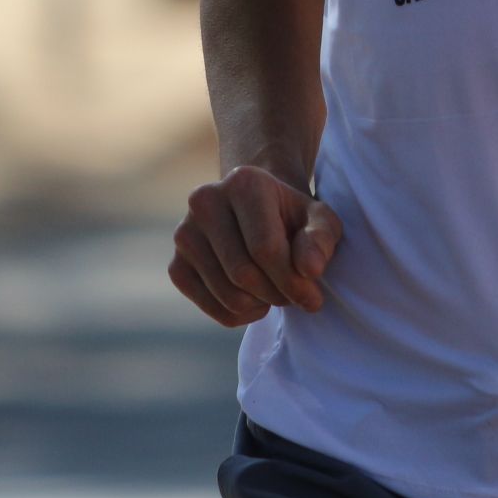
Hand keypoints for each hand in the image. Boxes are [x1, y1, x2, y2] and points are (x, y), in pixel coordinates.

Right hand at [169, 164, 342, 327]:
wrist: (257, 214)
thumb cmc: (293, 218)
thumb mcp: (319, 220)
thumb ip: (321, 239)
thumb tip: (309, 269)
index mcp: (243, 182)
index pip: (265, 248)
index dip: (293, 282)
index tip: (313, 297)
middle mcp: (205, 201)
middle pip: (244, 274)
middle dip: (278, 294)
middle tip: (294, 294)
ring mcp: (184, 234)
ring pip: (228, 295)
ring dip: (261, 306)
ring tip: (276, 292)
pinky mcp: (176, 264)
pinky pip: (210, 307)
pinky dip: (239, 315)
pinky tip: (253, 299)